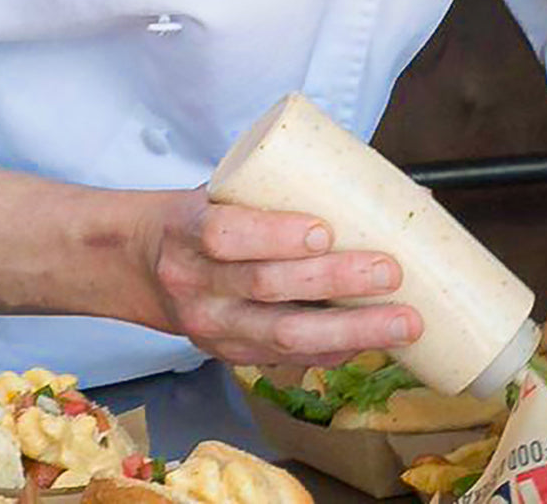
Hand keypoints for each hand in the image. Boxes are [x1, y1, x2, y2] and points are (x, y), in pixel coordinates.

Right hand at [141, 189, 421, 364]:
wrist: (141, 262)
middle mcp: (196, 284)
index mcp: (188, 230)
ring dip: (350, 329)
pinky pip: (287, 359)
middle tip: (389, 270)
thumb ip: (294, 187)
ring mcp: (213, 326)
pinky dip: (334, 351)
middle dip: (334, 281)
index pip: (224, 235)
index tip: (325, 229)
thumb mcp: (226, 189)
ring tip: (404, 321)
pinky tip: (372, 343)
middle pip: (265, 287)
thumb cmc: (201, 215)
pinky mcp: (231, 354)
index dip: (275, 234)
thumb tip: (404, 193)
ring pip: (282, 335)